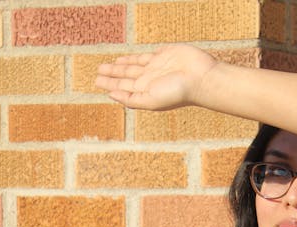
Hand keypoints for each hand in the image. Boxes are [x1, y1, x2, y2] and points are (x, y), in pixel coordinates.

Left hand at [95, 43, 217, 110]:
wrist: (199, 77)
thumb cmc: (178, 93)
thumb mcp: (151, 100)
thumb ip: (131, 99)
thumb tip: (111, 95)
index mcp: (145, 93)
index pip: (123, 89)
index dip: (110, 85)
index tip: (97, 82)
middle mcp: (148, 81)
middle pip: (125, 78)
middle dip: (111, 76)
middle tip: (97, 74)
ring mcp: (155, 68)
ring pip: (132, 67)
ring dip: (119, 67)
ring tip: (105, 66)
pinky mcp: (163, 55)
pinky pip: (144, 56)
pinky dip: (132, 58)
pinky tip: (123, 59)